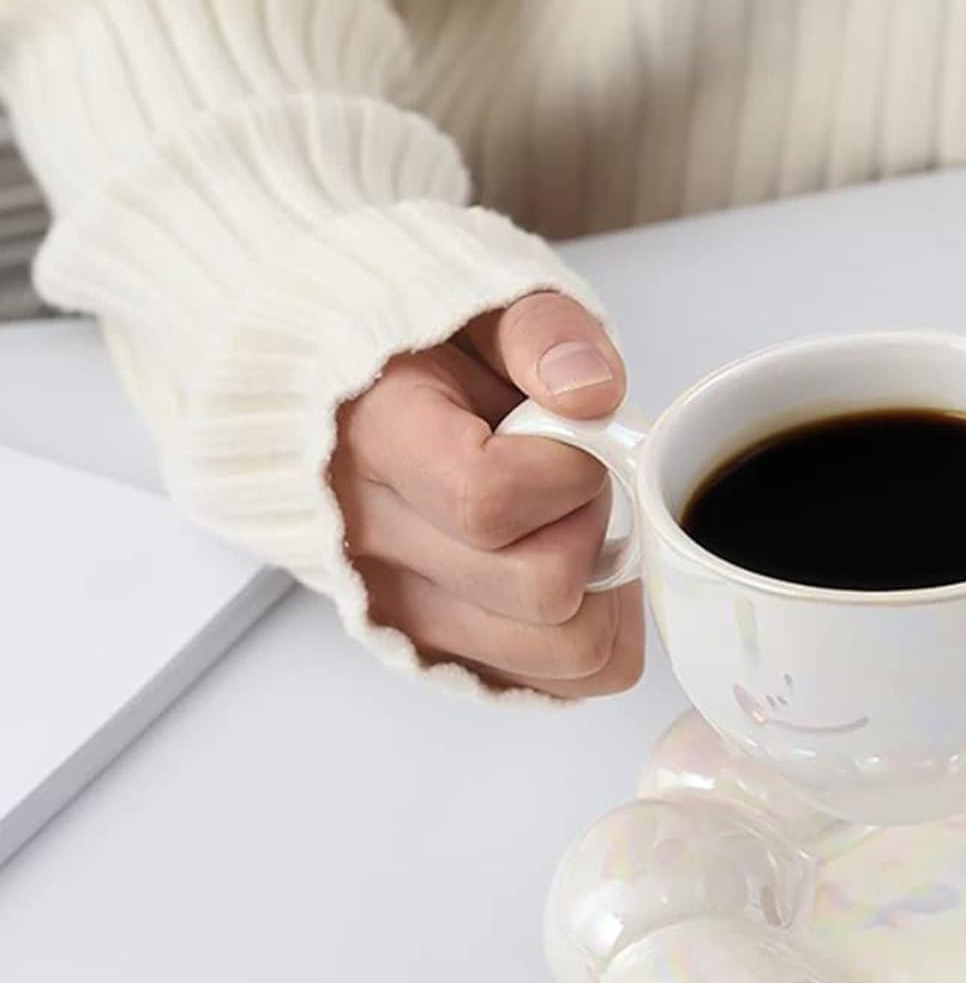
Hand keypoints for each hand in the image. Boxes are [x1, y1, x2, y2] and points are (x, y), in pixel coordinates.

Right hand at [331, 292, 643, 696]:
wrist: (346, 391)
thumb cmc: (424, 345)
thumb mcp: (484, 300)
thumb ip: (542, 332)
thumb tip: (591, 392)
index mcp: (375, 438)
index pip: (486, 500)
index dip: (568, 472)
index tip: (576, 434)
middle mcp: (371, 543)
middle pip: (538, 591)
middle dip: (592, 527)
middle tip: (578, 480)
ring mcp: (397, 609)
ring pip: (559, 654)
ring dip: (602, 590)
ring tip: (572, 525)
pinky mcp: (433, 649)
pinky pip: (555, 683)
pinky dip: (592, 635)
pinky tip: (576, 573)